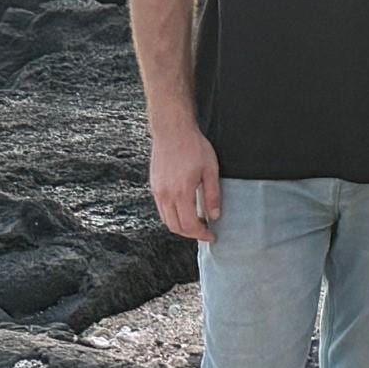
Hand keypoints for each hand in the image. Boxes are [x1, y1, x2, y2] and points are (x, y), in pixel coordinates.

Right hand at [149, 118, 222, 240]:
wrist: (172, 131)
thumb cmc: (193, 147)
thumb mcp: (210, 170)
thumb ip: (212, 195)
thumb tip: (214, 216)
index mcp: (181, 192)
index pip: (189, 225)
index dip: (201, 234)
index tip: (211, 236)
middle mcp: (166, 195)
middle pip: (175, 227)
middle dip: (191, 234)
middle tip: (205, 232)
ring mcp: (157, 191)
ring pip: (166, 220)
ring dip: (180, 226)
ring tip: (196, 223)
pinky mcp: (154, 186)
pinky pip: (162, 209)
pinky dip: (172, 216)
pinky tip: (185, 211)